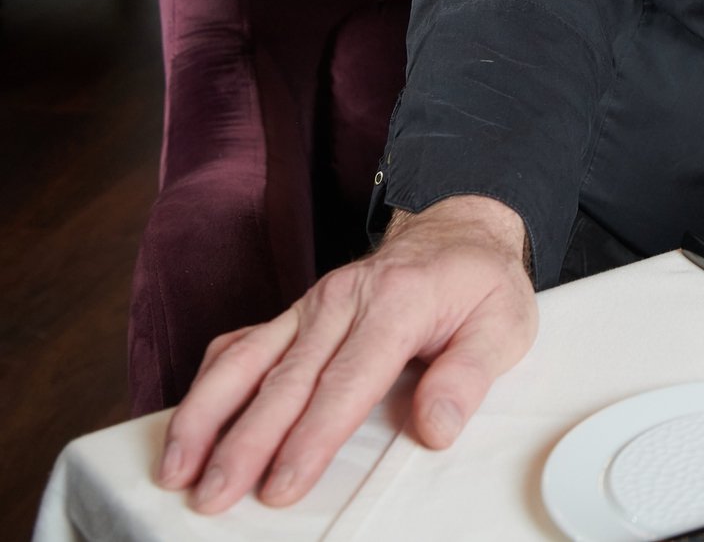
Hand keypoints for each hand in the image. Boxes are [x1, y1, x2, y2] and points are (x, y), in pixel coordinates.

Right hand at [155, 194, 537, 513]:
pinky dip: (209, 383)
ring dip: (206, 416)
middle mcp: (344, 300)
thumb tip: (435, 429)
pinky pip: (242, 343)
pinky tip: (186, 421)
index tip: (282, 484)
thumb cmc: (480, 285)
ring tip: (175, 468)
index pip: (346, 382)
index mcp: (398, 303)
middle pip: (285, 380)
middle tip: (211, 495)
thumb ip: (468, 377)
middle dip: (243, 443)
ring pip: (247, 360)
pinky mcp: (296, 312)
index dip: (310, 438)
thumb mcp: (504, 326)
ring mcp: (313, 304)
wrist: (458, 231)